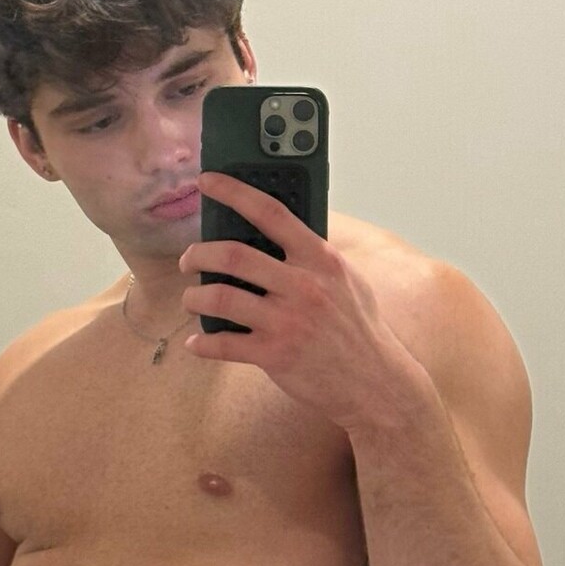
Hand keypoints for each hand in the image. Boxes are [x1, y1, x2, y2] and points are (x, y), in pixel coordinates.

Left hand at [178, 171, 416, 429]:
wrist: (376, 383)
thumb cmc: (358, 328)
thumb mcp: (347, 280)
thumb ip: (315, 256)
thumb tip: (276, 230)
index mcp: (321, 259)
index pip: (271, 212)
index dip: (234, 192)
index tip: (207, 182)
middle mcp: (303, 286)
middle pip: (233, 254)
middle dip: (198, 254)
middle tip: (188, 260)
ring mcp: (288, 321)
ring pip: (220, 297)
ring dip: (194, 297)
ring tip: (191, 300)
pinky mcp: (275, 355)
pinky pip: (223, 345)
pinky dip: (202, 344)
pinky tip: (196, 344)